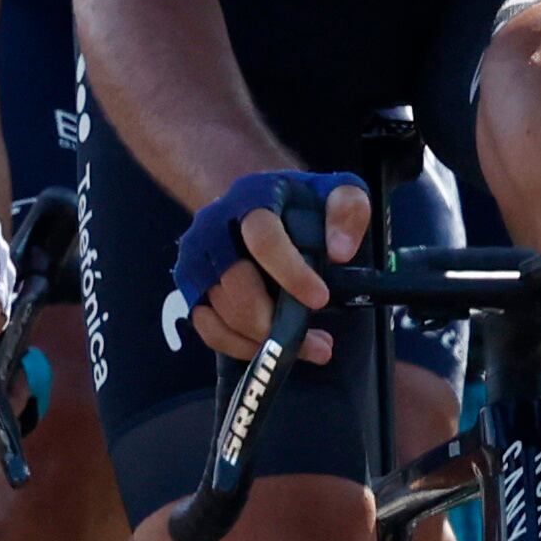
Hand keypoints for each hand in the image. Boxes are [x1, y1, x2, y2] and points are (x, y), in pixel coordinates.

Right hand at [174, 171, 368, 363]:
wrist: (256, 203)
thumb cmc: (300, 202)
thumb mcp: (336, 192)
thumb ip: (348, 212)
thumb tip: (340, 252)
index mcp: (251, 199)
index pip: (263, 239)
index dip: (291, 273)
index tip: (321, 299)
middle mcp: (213, 229)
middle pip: (236, 285)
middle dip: (275, 321)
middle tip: (320, 345)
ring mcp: (197, 261)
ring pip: (223, 315)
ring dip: (266, 342)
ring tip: (311, 348)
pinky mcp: (192, 289)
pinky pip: (209, 330)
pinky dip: (242, 347)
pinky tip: (274, 349)